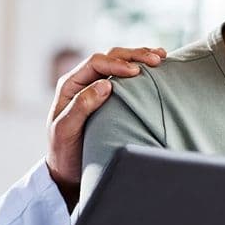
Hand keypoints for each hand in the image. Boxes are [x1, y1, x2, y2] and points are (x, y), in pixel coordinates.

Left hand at [47, 47, 165, 209]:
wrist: (66, 169)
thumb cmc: (63, 152)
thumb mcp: (66, 130)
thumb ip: (81, 106)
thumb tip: (105, 84)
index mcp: (70, 84)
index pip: (95, 63)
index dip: (116, 64)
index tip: (136, 72)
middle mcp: (83, 81)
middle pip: (109, 57)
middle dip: (133, 56)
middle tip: (156, 59)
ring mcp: (95, 86)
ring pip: (119, 62)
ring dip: (139, 57)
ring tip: (161, 56)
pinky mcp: (108, 96)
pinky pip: (124, 76)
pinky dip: (140, 68)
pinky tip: (156, 68)